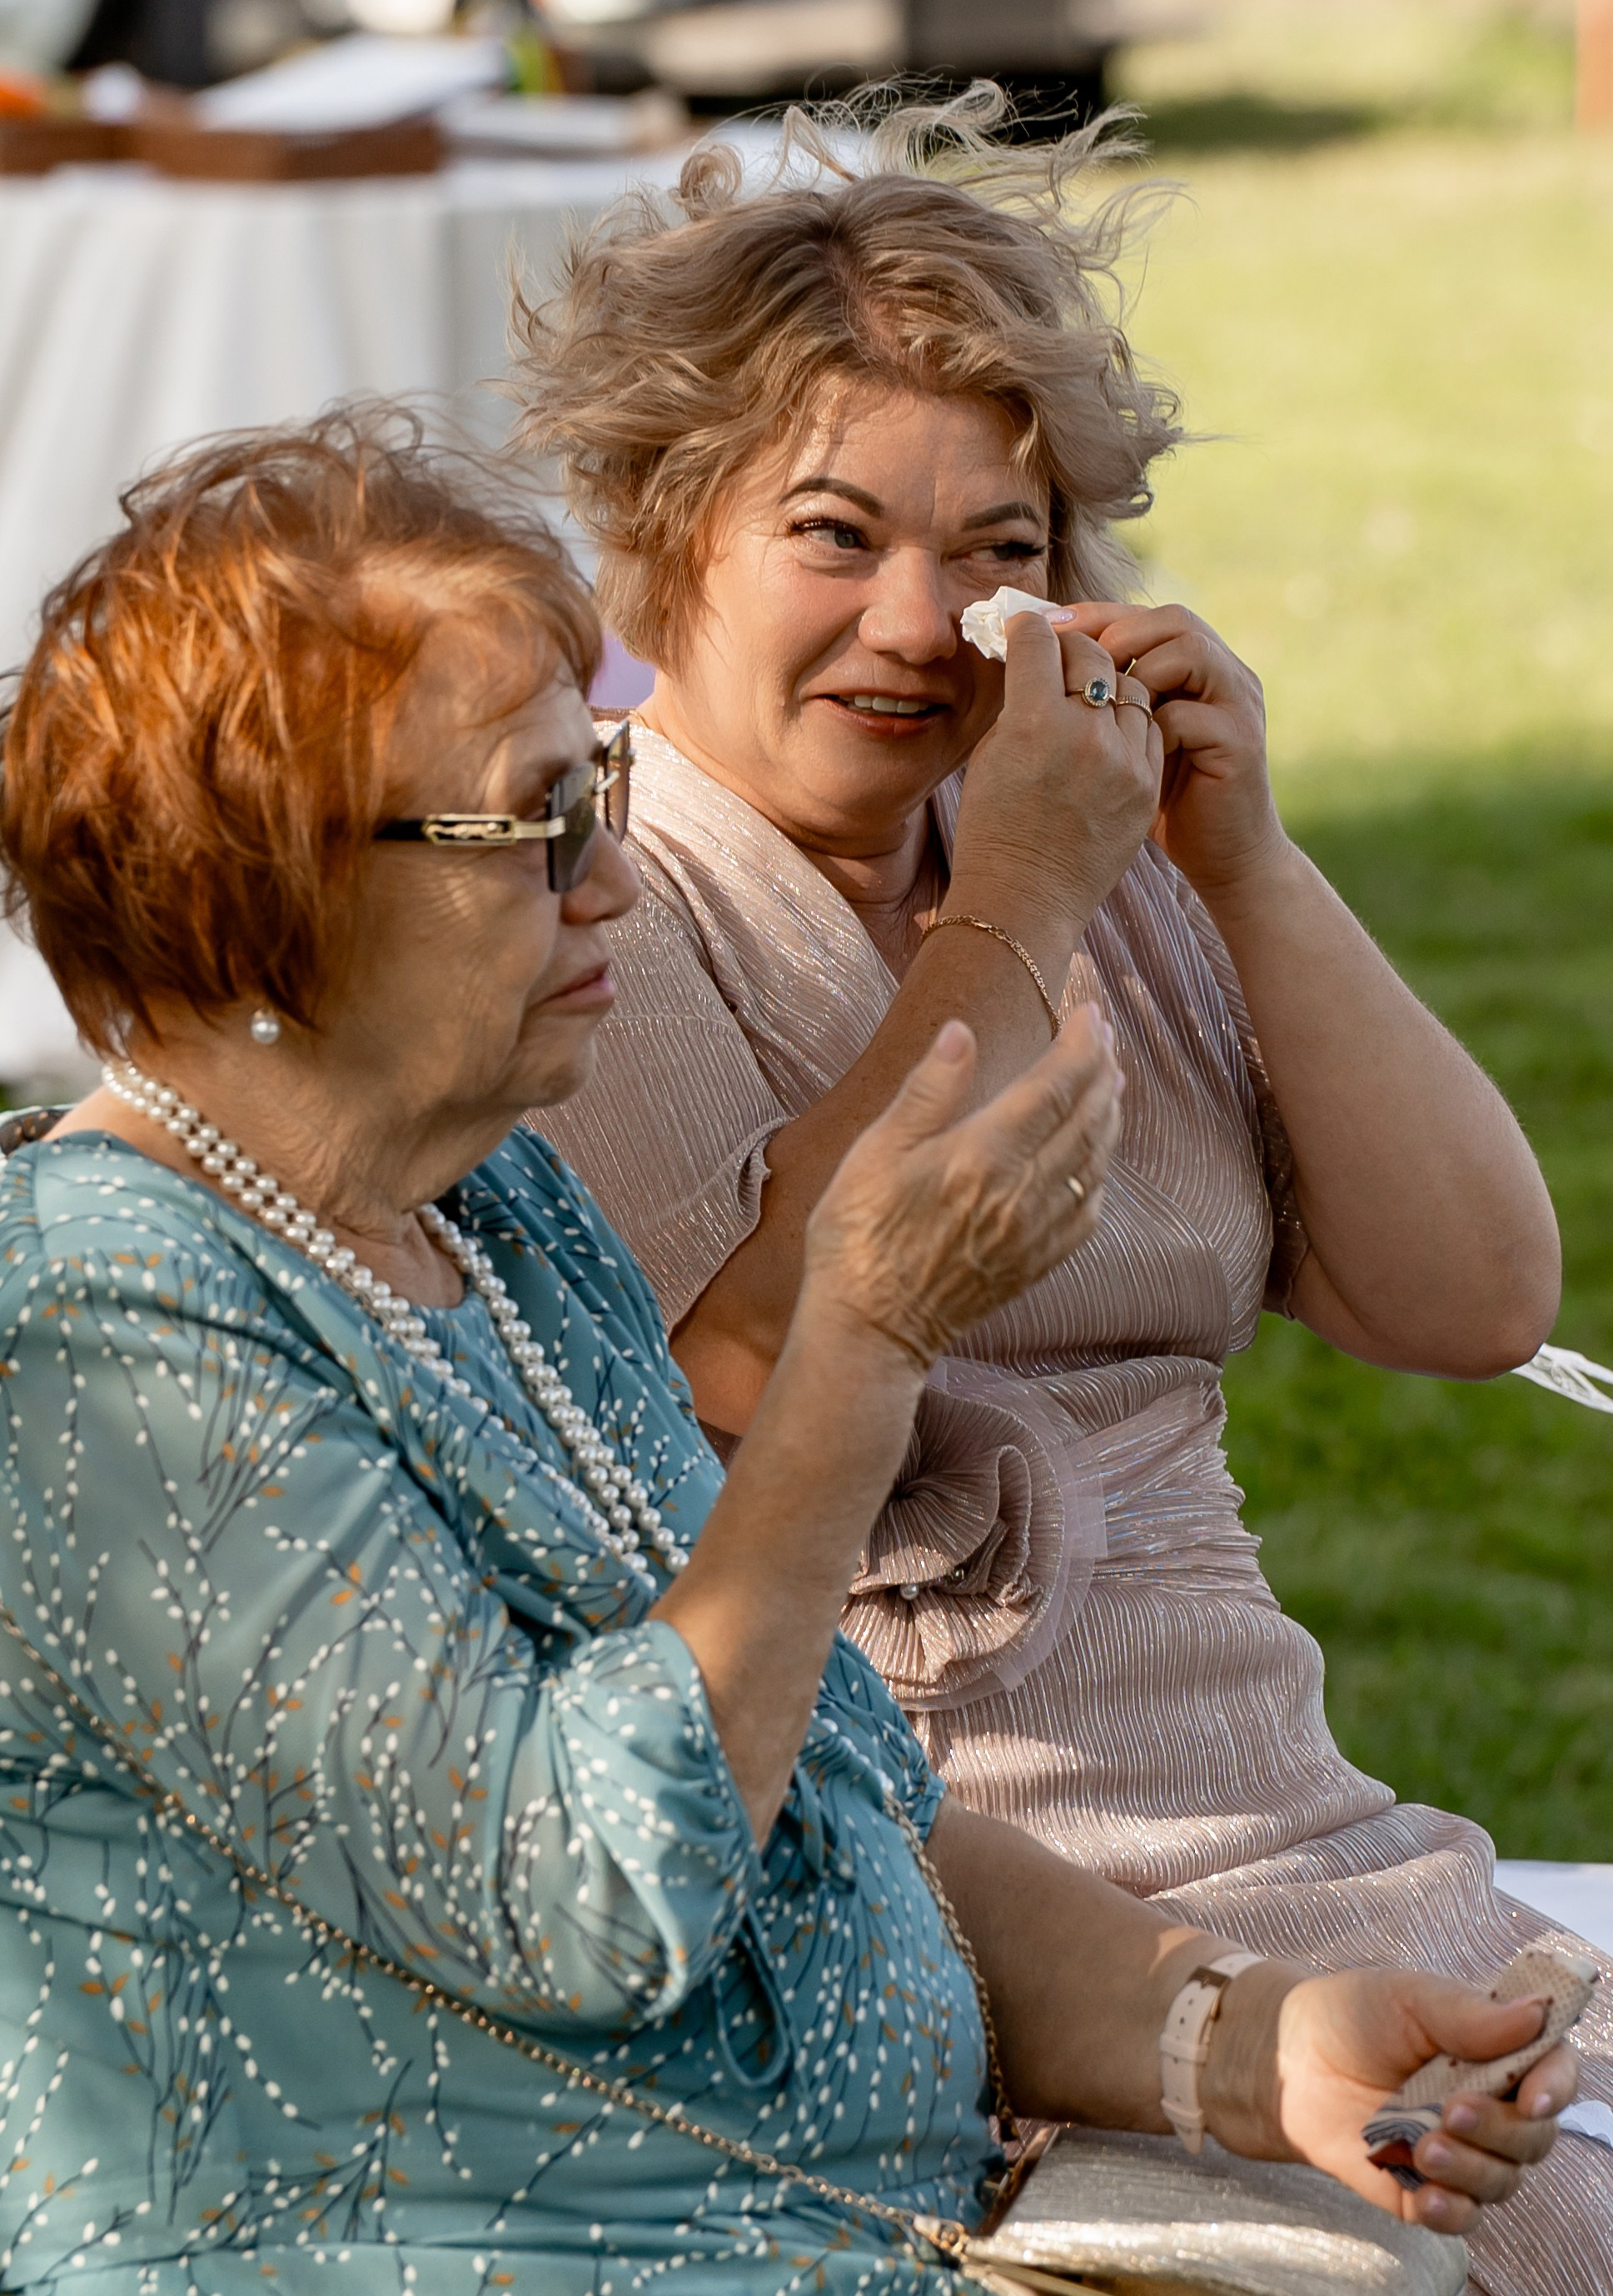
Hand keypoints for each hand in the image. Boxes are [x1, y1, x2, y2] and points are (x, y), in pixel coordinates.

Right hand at [801, 1006, 1121, 1369]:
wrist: (870, 1332)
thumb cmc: (858, 1239)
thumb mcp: (876, 1153)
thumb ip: (928, 1091)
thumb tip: (962, 1031)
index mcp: (984, 1156)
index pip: (1054, 1085)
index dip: (1081, 1043)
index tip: (1091, 1011)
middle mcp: (1024, 1192)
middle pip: (1087, 1117)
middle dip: (1102, 1068)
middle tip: (1106, 1033)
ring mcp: (1037, 1231)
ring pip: (1096, 1160)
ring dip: (1110, 1113)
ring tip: (1111, 1080)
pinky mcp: (1038, 1263)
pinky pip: (1090, 1209)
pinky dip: (1101, 1170)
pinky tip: (1096, 1156)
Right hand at [951, 609, 1161, 930]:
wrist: (1024, 900)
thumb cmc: (994, 828)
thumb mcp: (992, 754)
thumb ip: (1019, 701)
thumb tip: (1034, 659)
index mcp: (1032, 723)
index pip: (1040, 640)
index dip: (1028, 629)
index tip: (1025, 631)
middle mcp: (1084, 735)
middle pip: (1091, 653)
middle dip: (1070, 647)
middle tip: (1057, 656)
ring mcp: (1123, 761)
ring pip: (1128, 685)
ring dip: (1106, 682)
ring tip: (1086, 697)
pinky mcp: (1146, 785)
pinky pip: (1147, 728)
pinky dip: (1128, 721)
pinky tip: (1107, 732)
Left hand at [1064, 601, 1286, 899]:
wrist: (1222, 856)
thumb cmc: (1165, 800)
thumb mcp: (1129, 740)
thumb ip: (1106, 701)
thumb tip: (1036, 668)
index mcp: (1196, 668)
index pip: (1146, 616)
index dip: (1096, 615)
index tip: (1047, 628)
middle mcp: (1224, 675)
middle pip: (1174, 619)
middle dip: (1115, 631)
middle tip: (1071, 657)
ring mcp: (1238, 705)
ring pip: (1189, 650)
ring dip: (1138, 671)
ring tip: (1103, 706)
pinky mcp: (1240, 743)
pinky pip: (1190, 714)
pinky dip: (1153, 727)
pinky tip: (1125, 755)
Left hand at [1212, 1965, 1576, 2236]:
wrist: (1289, 2061)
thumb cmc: (1353, 2016)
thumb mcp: (1409, 1998)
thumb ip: (1471, 2014)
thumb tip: (1538, 2014)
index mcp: (1495, 2054)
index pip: (1553, 2074)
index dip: (1556, 2087)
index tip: (1535, 2097)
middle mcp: (1490, 2107)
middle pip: (1533, 2138)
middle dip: (1502, 2130)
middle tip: (1452, 2110)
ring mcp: (1461, 2153)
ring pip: (1501, 2180)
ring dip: (1471, 2167)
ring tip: (1424, 2144)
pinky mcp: (1427, 2192)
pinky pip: (1462, 2218)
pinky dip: (1452, 2210)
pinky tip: (1428, 2193)